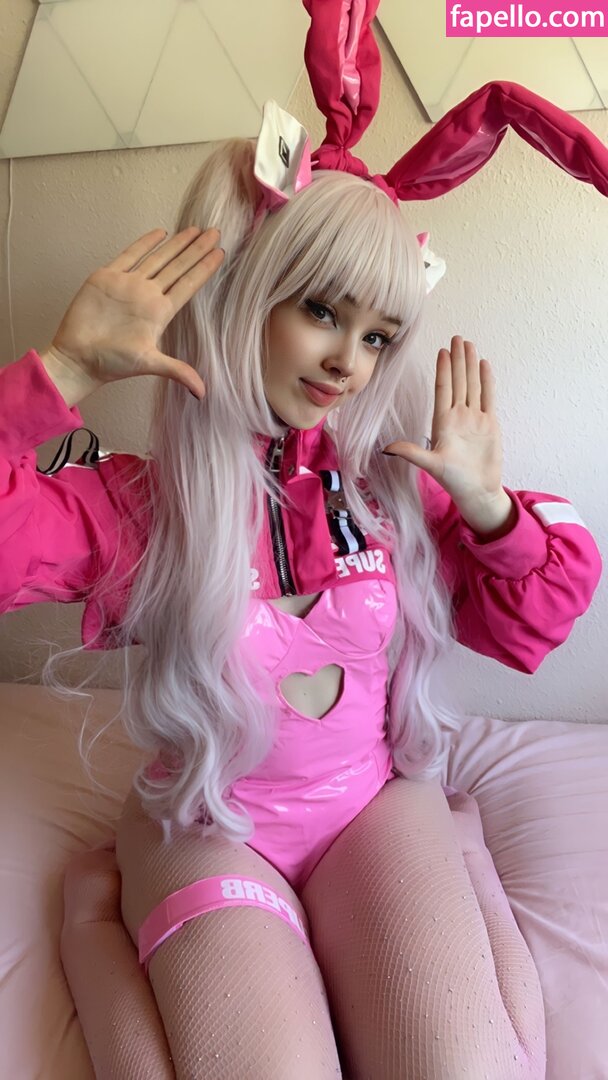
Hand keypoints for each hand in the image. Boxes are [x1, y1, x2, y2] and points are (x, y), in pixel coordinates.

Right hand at [47, 226, 224, 399]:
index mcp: (161, 312)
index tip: (220, 253)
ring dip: (177, 244)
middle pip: (178, 267)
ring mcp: (129, 284)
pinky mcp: (108, 277)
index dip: (204, 269)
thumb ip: (177, 371)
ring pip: (159, 258)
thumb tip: (202, 392)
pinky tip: (160, 232)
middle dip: (197, 250)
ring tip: (196, 229)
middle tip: (216, 232)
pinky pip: (130, 254)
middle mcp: (148, 295)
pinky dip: (144, 243)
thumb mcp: (149, 364)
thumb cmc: (112, 363)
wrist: (79, 357)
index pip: (188, 285)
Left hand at [383, 336, 514, 536]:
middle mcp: (458, 416)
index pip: (443, 390)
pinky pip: (488, 397)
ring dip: (470, 365)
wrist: (478, 491)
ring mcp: (474, 419)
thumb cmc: (454, 480)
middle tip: (457, 338)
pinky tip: (484, 365)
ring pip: (472, 385)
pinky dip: (487, 381)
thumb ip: (411, 453)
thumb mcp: (430, 465)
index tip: (442, 351)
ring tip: (469, 345)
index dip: (442, 370)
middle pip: (458, 382)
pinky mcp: (490, 424)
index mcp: (443, 422)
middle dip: (457, 360)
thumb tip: (386, 448)